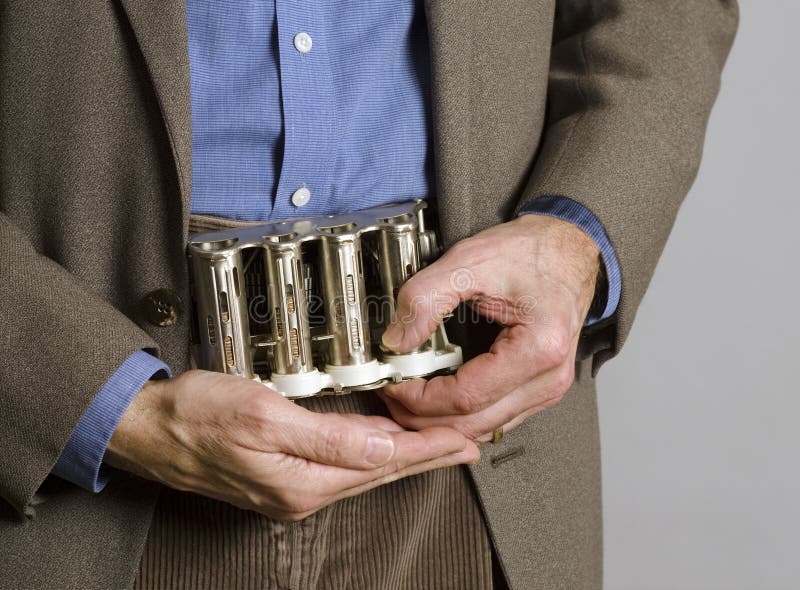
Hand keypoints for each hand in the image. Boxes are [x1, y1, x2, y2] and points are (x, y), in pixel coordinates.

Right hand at [105, 370, 478, 520]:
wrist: (150, 428)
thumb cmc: (197, 416)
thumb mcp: (265, 416)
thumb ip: (328, 437)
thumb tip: (382, 447)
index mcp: (304, 481)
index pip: (383, 463)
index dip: (428, 449)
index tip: (462, 440)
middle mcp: (302, 493)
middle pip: (380, 473)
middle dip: (427, 458)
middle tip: (465, 446)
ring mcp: (292, 489)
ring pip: (364, 472)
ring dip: (403, 458)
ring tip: (435, 449)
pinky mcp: (282, 478)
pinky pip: (342, 468)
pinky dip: (371, 456)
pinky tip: (381, 448)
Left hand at [380, 214, 599, 441]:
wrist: (569, 247)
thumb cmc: (532, 252)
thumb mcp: (469, 262)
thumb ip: (425, 298)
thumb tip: (396, 339)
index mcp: (538, 348)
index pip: (465, 398)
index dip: (420, 398)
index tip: (394, 384)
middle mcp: (549, 378)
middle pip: (473, 425)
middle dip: (423, 419)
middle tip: (391, 398)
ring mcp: (548, 388)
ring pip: (484, 430)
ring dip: (441, 423)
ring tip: (409, 399)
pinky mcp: (540, 388)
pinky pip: (495, 418)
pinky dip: (462, 416)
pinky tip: (438, 399)